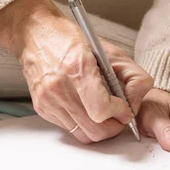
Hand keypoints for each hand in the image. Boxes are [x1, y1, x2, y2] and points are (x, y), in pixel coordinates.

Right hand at [0, 0, 153, 142]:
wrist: (34, 34)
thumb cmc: (69, 39)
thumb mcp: (110, 50)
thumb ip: (133, 76)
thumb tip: (136, 102)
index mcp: (77, 68)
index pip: (101, 110)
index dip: (119, 113)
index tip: (123, 106)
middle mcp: (59, 88)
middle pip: (95, 131)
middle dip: (113, 126)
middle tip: (118, 114)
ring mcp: (48, 100)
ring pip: (83, 135)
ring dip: (98, 127)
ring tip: (102, 110)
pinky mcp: (41, 108)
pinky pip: (69, 128)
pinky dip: (81, 122)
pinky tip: (83, 105)